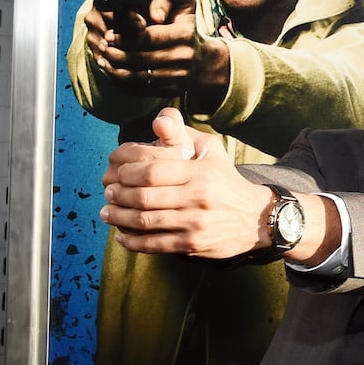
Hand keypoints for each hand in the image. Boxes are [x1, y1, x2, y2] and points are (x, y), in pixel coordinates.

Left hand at [85, 0, 229, 105]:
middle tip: (103, 46)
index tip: (109, 34)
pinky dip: (123, 81)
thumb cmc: (187, 29)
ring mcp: (178, 77)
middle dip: (116, 52)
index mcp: (185, 34)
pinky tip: (113, 72)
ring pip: (138, 76)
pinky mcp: (171, 91)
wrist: (204, 63)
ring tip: (103, 58)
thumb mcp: (187, 4)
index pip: (147, 37)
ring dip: (115, 69)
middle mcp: (183, 57)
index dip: (124, 36)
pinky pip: (141, 89)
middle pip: (140, 58)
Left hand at [99, 107, 270, 258]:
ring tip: (108, 213)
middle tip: (108, 193)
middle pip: (144, 197)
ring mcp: (195, 223)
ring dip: (119, 218)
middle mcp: (198, 197)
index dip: (127, 173)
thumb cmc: (225, 180)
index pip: (152, 171)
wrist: (255, 217)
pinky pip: (154, 244)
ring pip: (145, 221)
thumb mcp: (211, 151)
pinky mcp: (193, 244)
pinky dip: (132, 241)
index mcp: (200, 172)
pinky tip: (122, 235)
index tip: (117, 174)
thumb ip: (183, 134)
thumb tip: (159, 119)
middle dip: (118, 195)